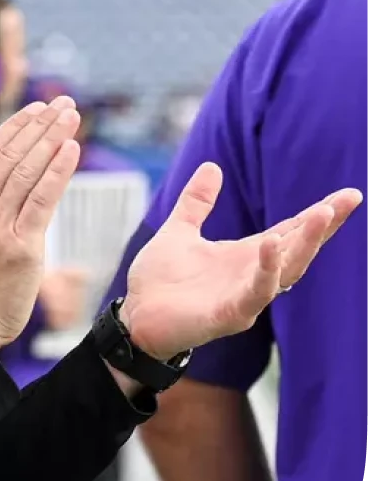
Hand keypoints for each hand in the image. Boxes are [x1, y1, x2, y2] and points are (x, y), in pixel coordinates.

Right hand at [0, 97, 81, 350]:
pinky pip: (41, 201)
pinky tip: (71, 150)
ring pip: (27, 172)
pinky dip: (57, 172)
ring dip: (52, 139)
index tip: (36, 109)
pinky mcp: (21, 246)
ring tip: (71, 117)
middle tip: (63, 104)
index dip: (14, 127)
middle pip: (11, 156)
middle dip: (39, 125)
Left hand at [120, 162, 360, 360]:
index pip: (291, 231)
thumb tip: (212, 165)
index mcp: (245, 255)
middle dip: (323, 226)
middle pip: (299, 249)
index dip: (319, 215)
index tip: (350, 195)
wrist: (134, 315)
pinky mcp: (230, 315)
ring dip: (304, 243)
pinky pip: (255, 292)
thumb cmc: (159, 281)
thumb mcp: (179, 230)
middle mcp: (253, 276)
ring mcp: (245, 297)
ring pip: (286, 270)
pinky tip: (273, 244)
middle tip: (346, 200)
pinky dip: (267, 270)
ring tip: (321, 214)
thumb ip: (197, 201)